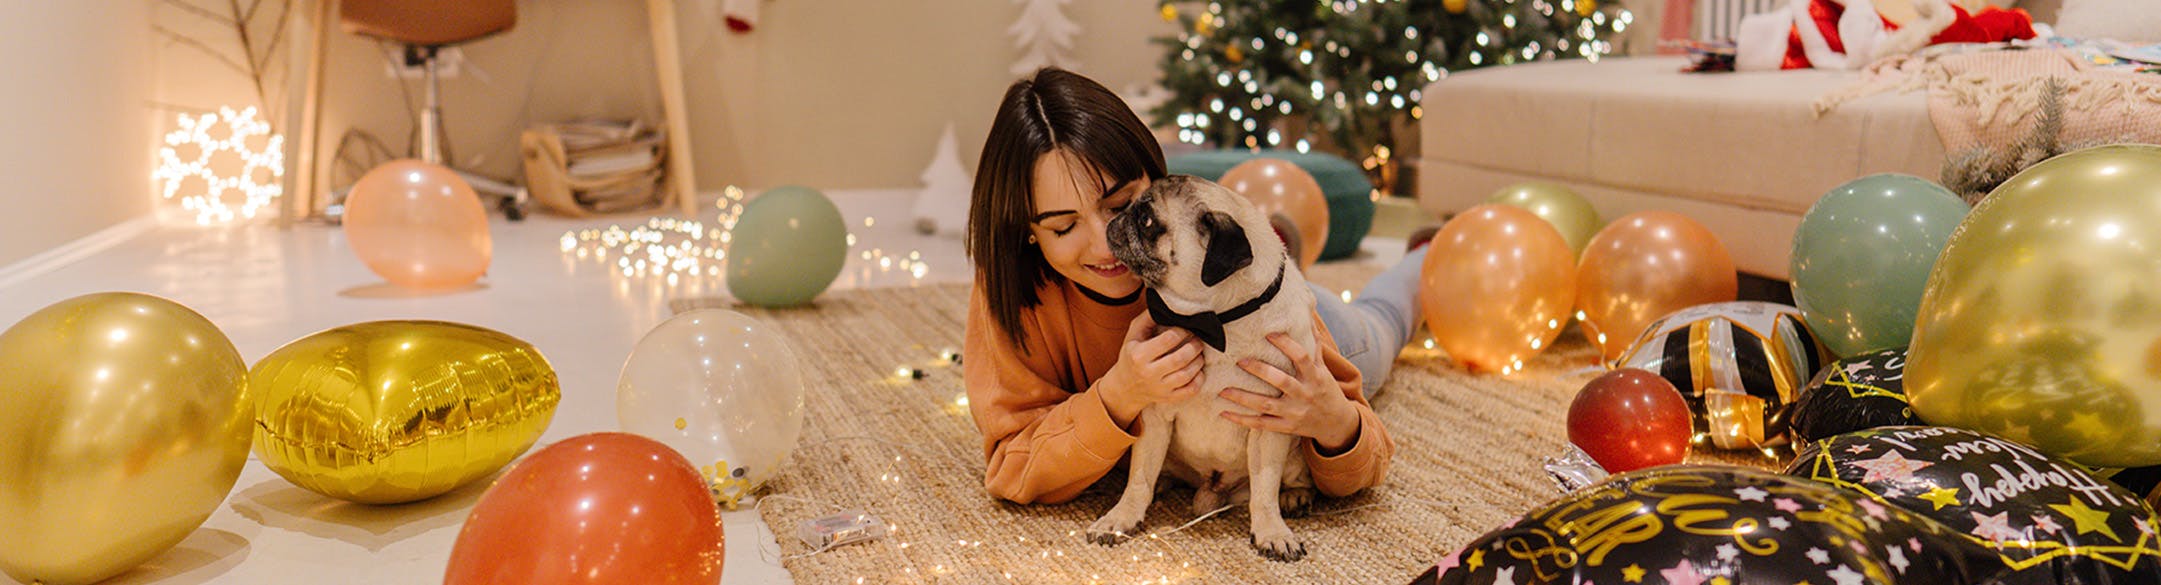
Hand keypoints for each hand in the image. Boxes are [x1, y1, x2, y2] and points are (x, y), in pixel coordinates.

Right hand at [1100, 312, 1205, 427]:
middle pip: (1179, 359)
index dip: (1181, 331)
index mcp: (1139, 355)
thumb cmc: (1131, 355)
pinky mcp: (1168, 398)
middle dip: (1194, 346)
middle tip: (1198, 340)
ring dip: (1198, 361)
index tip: (1186, 328)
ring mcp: (1159, 388)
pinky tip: (1197, 370)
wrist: (1125, 386)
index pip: (1168, 340)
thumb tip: (1167, 305)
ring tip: (1199, 353)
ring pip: (1186, 375)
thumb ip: (1148, 318)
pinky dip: (1199, 379)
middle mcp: (1148, 373)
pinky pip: (1190, 391)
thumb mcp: (1133, 334)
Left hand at [1219, 333, 1360, 451]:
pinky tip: (1224, 413)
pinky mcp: (1286, 427)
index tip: (1269, 333)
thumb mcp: (1324, 369)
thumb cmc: (1326, 390)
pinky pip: (1261, 424)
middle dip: (1260, 371)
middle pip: (1281, 381)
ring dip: (1243, 398)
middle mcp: (1304, 394)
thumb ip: (1313, 347)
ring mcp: (1294, 412)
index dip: (1287, 344)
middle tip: (1239, 361)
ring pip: (1266, 405)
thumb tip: (1307, 319)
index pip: (1302, 357)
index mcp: (1315, 377)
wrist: (1337, 423)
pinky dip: (1242, 420)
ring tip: (1223, 390)